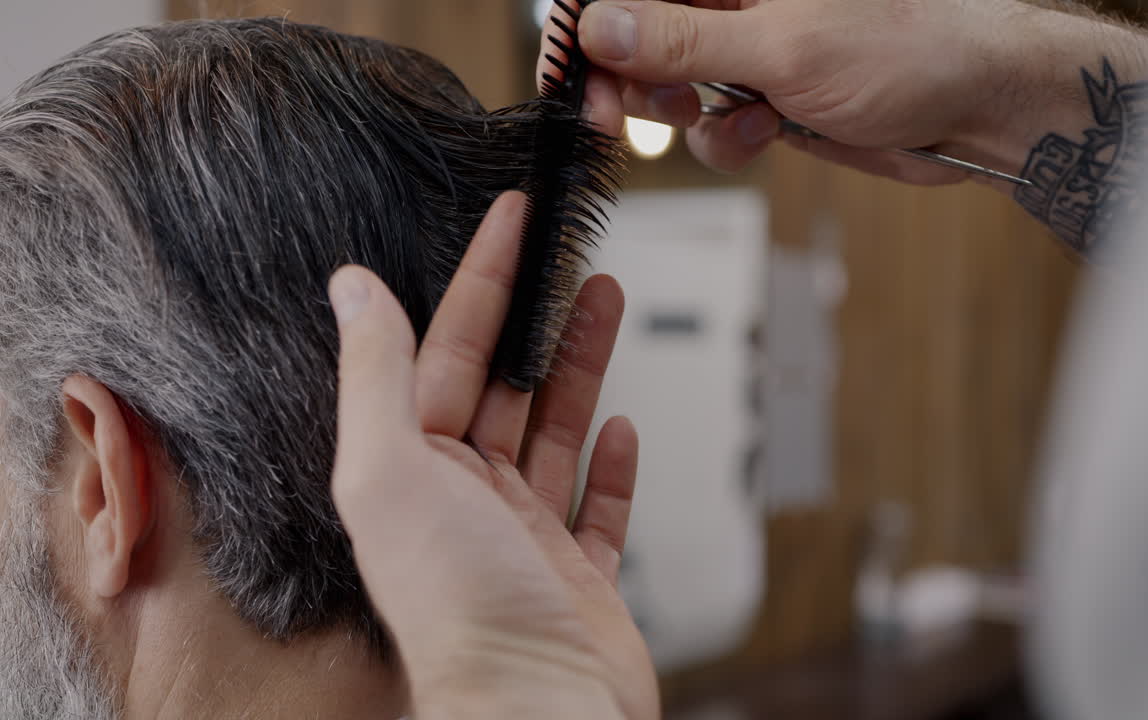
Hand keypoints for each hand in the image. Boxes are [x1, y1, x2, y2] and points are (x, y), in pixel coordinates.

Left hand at [328, 192, 657, 719]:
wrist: (536, 705)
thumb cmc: (460, 606)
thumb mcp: (393, 471)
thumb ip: (375, 377)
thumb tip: (353, 287)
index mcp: (417, 470)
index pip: (451, 350)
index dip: (483, 278)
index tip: (510, 220)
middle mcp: (468, 500)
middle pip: (508, 384)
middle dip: (538, 314)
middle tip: (569, 252)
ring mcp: (527, 539)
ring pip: (555, 432)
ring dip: (578, 366)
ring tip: (605, 302)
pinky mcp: (579, 577)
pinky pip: (596, 509)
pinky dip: (608, 466)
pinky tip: (619, 428)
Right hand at [542, 0, 1038, 182]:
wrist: (975, 107)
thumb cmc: (909, 50)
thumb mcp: (782, 46)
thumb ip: (684, 37)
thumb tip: (600, 22)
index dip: (589, 21)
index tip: (567, 64)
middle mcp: (734, 0)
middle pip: (636, 32)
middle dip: (625, 75)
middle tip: (612, 111)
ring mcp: (748, 47)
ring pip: (669, 85)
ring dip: (684, 113)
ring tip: (730, 113)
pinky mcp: (765, 95)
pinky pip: (711, 125)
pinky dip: (728, 140)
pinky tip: (769, 130)